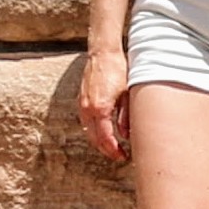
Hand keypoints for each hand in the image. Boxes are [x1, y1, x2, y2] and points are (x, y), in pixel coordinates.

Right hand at [77, 43, 131, 161]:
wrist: (103, 52)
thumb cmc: (118, 69)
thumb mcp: (126, 94)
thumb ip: (125, 116)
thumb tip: (125, 135)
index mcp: (100, 108)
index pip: (105, 138)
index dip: (114, 150)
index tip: (122, 156)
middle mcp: (88, 109)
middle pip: (94, 138)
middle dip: (106, 149)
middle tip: (119, 155)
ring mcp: (82, 104)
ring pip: (88, 131)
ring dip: (99, 141)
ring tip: (112, 146)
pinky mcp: (81, 99)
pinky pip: (85, 121)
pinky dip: (93, 130)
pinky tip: (103, 130)